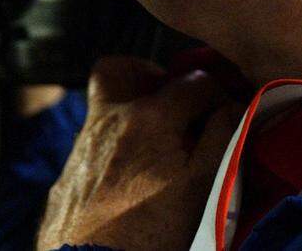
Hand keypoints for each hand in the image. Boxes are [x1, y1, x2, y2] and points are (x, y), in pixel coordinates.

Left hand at [37, 56, 242, 250]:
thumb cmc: (152, 231)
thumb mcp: (203, 185)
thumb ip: (222, 137)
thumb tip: (234, 106)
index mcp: (148, 117)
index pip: (192, 81)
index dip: (218, 92)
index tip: (227, 112)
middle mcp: (108, 121)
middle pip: (119, 70)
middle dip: (147, 76)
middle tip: (171, 101)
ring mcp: (82, 149)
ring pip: (102, 110)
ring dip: (130, 116)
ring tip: (157, 146)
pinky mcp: (67, 179)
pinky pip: (90, 149)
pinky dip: (112, 152)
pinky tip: (130, 180)